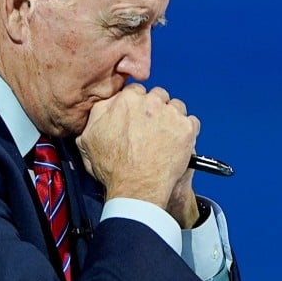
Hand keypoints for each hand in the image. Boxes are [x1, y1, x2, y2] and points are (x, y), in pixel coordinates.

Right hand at [76, 83, 199, 209]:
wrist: (135, 188)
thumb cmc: (113, 167)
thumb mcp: (89, 137)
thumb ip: (98, 114)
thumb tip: (106, 105)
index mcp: (127, 100)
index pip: (136, 91)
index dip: (137, 105)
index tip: (138, 116)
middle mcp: (150, 102)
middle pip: (158, 96)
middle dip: (156, 109)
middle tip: (151, 128)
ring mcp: (171, 114)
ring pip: (176, 107)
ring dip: (172, 119)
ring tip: (166, 137)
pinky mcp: (186, 129)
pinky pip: (192, 122)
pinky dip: (187, 132)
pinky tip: (178, 144)